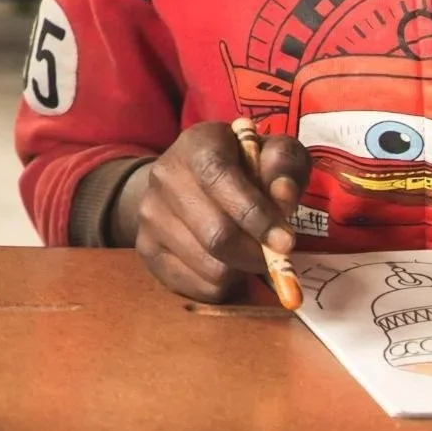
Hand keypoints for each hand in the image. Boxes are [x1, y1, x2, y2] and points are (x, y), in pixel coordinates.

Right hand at [128, 123, 310, 302]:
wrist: (187, 177)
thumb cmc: (242, 164)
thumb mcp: (272, 152)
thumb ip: (284, 165)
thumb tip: (283, 197)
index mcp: (198, 144)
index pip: (220, 178)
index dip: (255, 213)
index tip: (286, 241)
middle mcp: (166, 176)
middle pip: (215, 234)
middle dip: (255, 252)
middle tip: (276, 255)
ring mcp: (150, 214)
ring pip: (207, 266)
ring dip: (240, 269)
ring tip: (249, 251)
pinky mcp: (146, 249)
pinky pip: (192, 286)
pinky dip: (222, 285)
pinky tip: (229, 263)